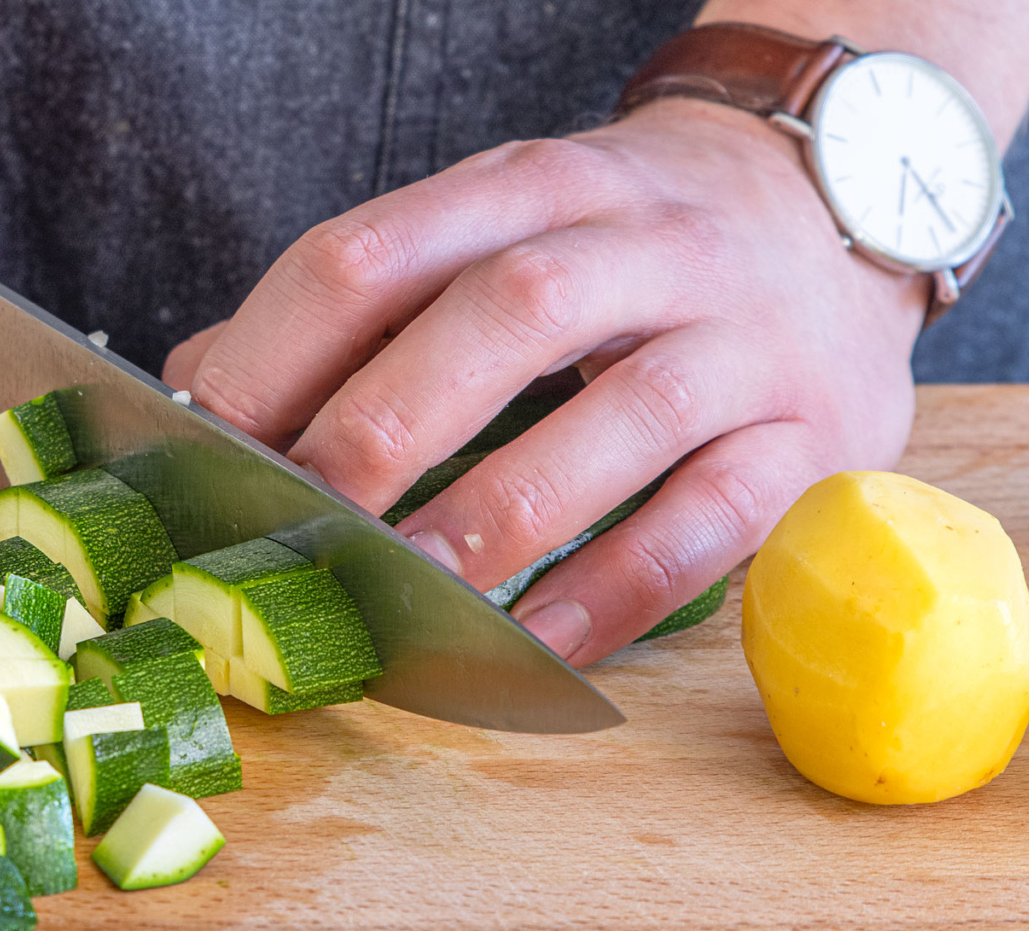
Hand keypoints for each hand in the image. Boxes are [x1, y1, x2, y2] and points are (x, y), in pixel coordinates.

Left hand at [164, 99, 927, 666]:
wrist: (829, 207)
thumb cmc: (617, 246)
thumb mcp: (490, 229)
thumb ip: (358, 306)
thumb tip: (200, 389)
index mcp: (523, 190)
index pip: (376, 254)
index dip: (277, 355)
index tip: (206, 452)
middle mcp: (636, 242)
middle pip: (500, 315)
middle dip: (383, 428)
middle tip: (304, 524)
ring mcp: (737, 334)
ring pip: (622, 411)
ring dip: (500, 511)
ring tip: (409, 590)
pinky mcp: (813, 429)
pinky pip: (715, 515)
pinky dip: (620, 585)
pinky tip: (540, 643)